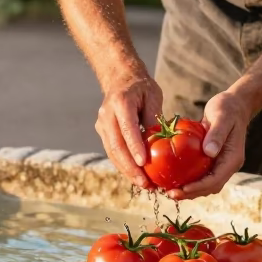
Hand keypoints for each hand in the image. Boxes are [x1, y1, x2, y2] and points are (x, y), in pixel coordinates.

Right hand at [95, 70, 163, 189]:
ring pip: (112, 152)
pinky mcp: (102, 132)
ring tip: (143, 184)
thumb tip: (159, 143)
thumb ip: (153, 119)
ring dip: (126, 170)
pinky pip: (112, 151)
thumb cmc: (142, 87)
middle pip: (116, 145)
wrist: (120, 78)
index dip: (135, 147)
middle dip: (130, 167)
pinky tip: (135, 176)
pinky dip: (123, 164)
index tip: (144, 164)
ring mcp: (102, 124)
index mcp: (121, 102)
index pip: (127, 129)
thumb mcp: (153, 96)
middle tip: (145, 183)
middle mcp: (107, 115)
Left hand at [168, 89, 251, 199]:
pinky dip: (190, 179)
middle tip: (170, 194)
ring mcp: (222, 164)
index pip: (215, 179)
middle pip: (210, 186)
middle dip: (191, 193)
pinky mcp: (214, 160)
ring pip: (206, 184)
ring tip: (170, 191)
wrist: (234, 105)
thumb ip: (216, 134)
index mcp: (232, 158)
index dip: (198, 187)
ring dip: (190, 190)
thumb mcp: (222, 117)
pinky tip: (175, 178)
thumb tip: (209, 153)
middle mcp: (228, 165)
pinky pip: (202, 175)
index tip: (181, 189)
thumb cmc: (227, 108)